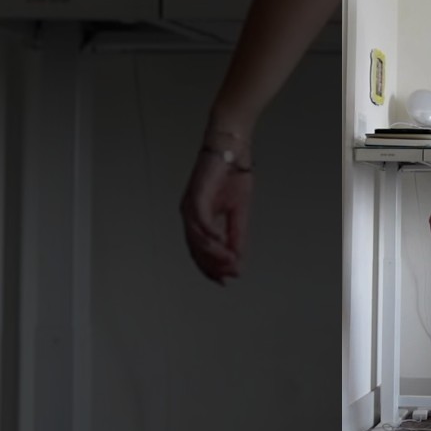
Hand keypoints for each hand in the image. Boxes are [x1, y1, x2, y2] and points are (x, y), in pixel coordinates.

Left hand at [180, 147, 253, 283]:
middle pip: (196, 248)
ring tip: (230, 261)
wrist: (232, 150)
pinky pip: (201, 220)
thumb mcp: (239, 212)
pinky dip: (211, 233)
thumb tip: (237, 258)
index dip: (212, 268)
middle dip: (213, 265)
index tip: (225, 281)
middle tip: (229, 274)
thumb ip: (236, 235)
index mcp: (199, 218)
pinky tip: (221, 242)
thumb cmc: (232, 174)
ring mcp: (191, 205)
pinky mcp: (196, 196)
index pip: (201, 250)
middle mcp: (191, 214)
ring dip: (214, 252)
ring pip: (197, 238)